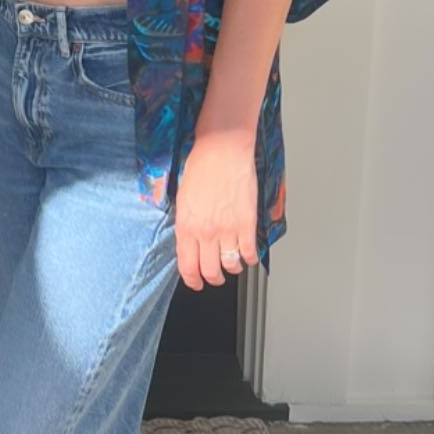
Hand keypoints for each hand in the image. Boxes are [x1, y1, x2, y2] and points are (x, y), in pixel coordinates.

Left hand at [174, 129, 258, 289]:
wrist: (222, 150)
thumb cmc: (201, 167)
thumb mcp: (182, 199)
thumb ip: (186, 224)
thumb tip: (189, 242)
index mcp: (186, 226)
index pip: (187, 266)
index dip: (192, 281)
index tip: (196, 283)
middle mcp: (206, 231)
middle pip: (209, 271)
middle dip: (213, 279)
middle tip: (215, 277)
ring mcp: (228, 229)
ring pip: (230, 265)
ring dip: (232, 269)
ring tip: (233, 266)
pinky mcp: (247, 223)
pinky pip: (249, 252)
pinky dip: (250, 258)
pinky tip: (248, 255)